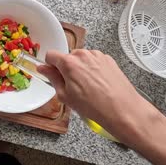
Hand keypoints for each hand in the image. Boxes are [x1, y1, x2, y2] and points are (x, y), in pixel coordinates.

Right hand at [38, 50, 165, 164]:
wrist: (122, 110)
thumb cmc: (95, 106)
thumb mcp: (65, 96)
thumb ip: (52, 78)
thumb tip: (43, 69)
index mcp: (69, 63)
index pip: (51, 55)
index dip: (50, 65)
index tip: (52, 73)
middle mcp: (83, 55)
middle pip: (67, 57)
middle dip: (67, 68)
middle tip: (72, 86)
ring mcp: (97, 56)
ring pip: (81, 59)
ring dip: (80, 68)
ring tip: (87, 87)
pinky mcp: (108, 60)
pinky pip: (94, 61)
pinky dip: (93, 69)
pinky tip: (97, 84)